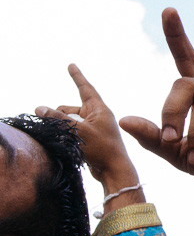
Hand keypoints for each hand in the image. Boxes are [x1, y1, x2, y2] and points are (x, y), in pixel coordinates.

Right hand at [36, 65, 141, 202]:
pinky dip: (65, 134)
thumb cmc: (101, 149)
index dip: (77, 76)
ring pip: (66, 121)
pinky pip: (70, 131)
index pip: (85, 88)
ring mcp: (92, 127)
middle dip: (59, 116)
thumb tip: (39, 108)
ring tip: (70, 140)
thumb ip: (58, 119)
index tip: (71, 65)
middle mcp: (96, 115)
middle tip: (64, 129)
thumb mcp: (78, 131)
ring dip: (61, 127)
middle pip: (68, 108)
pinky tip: (67, 143)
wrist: (113, 170)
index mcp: (99, 109)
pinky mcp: (88, 138)